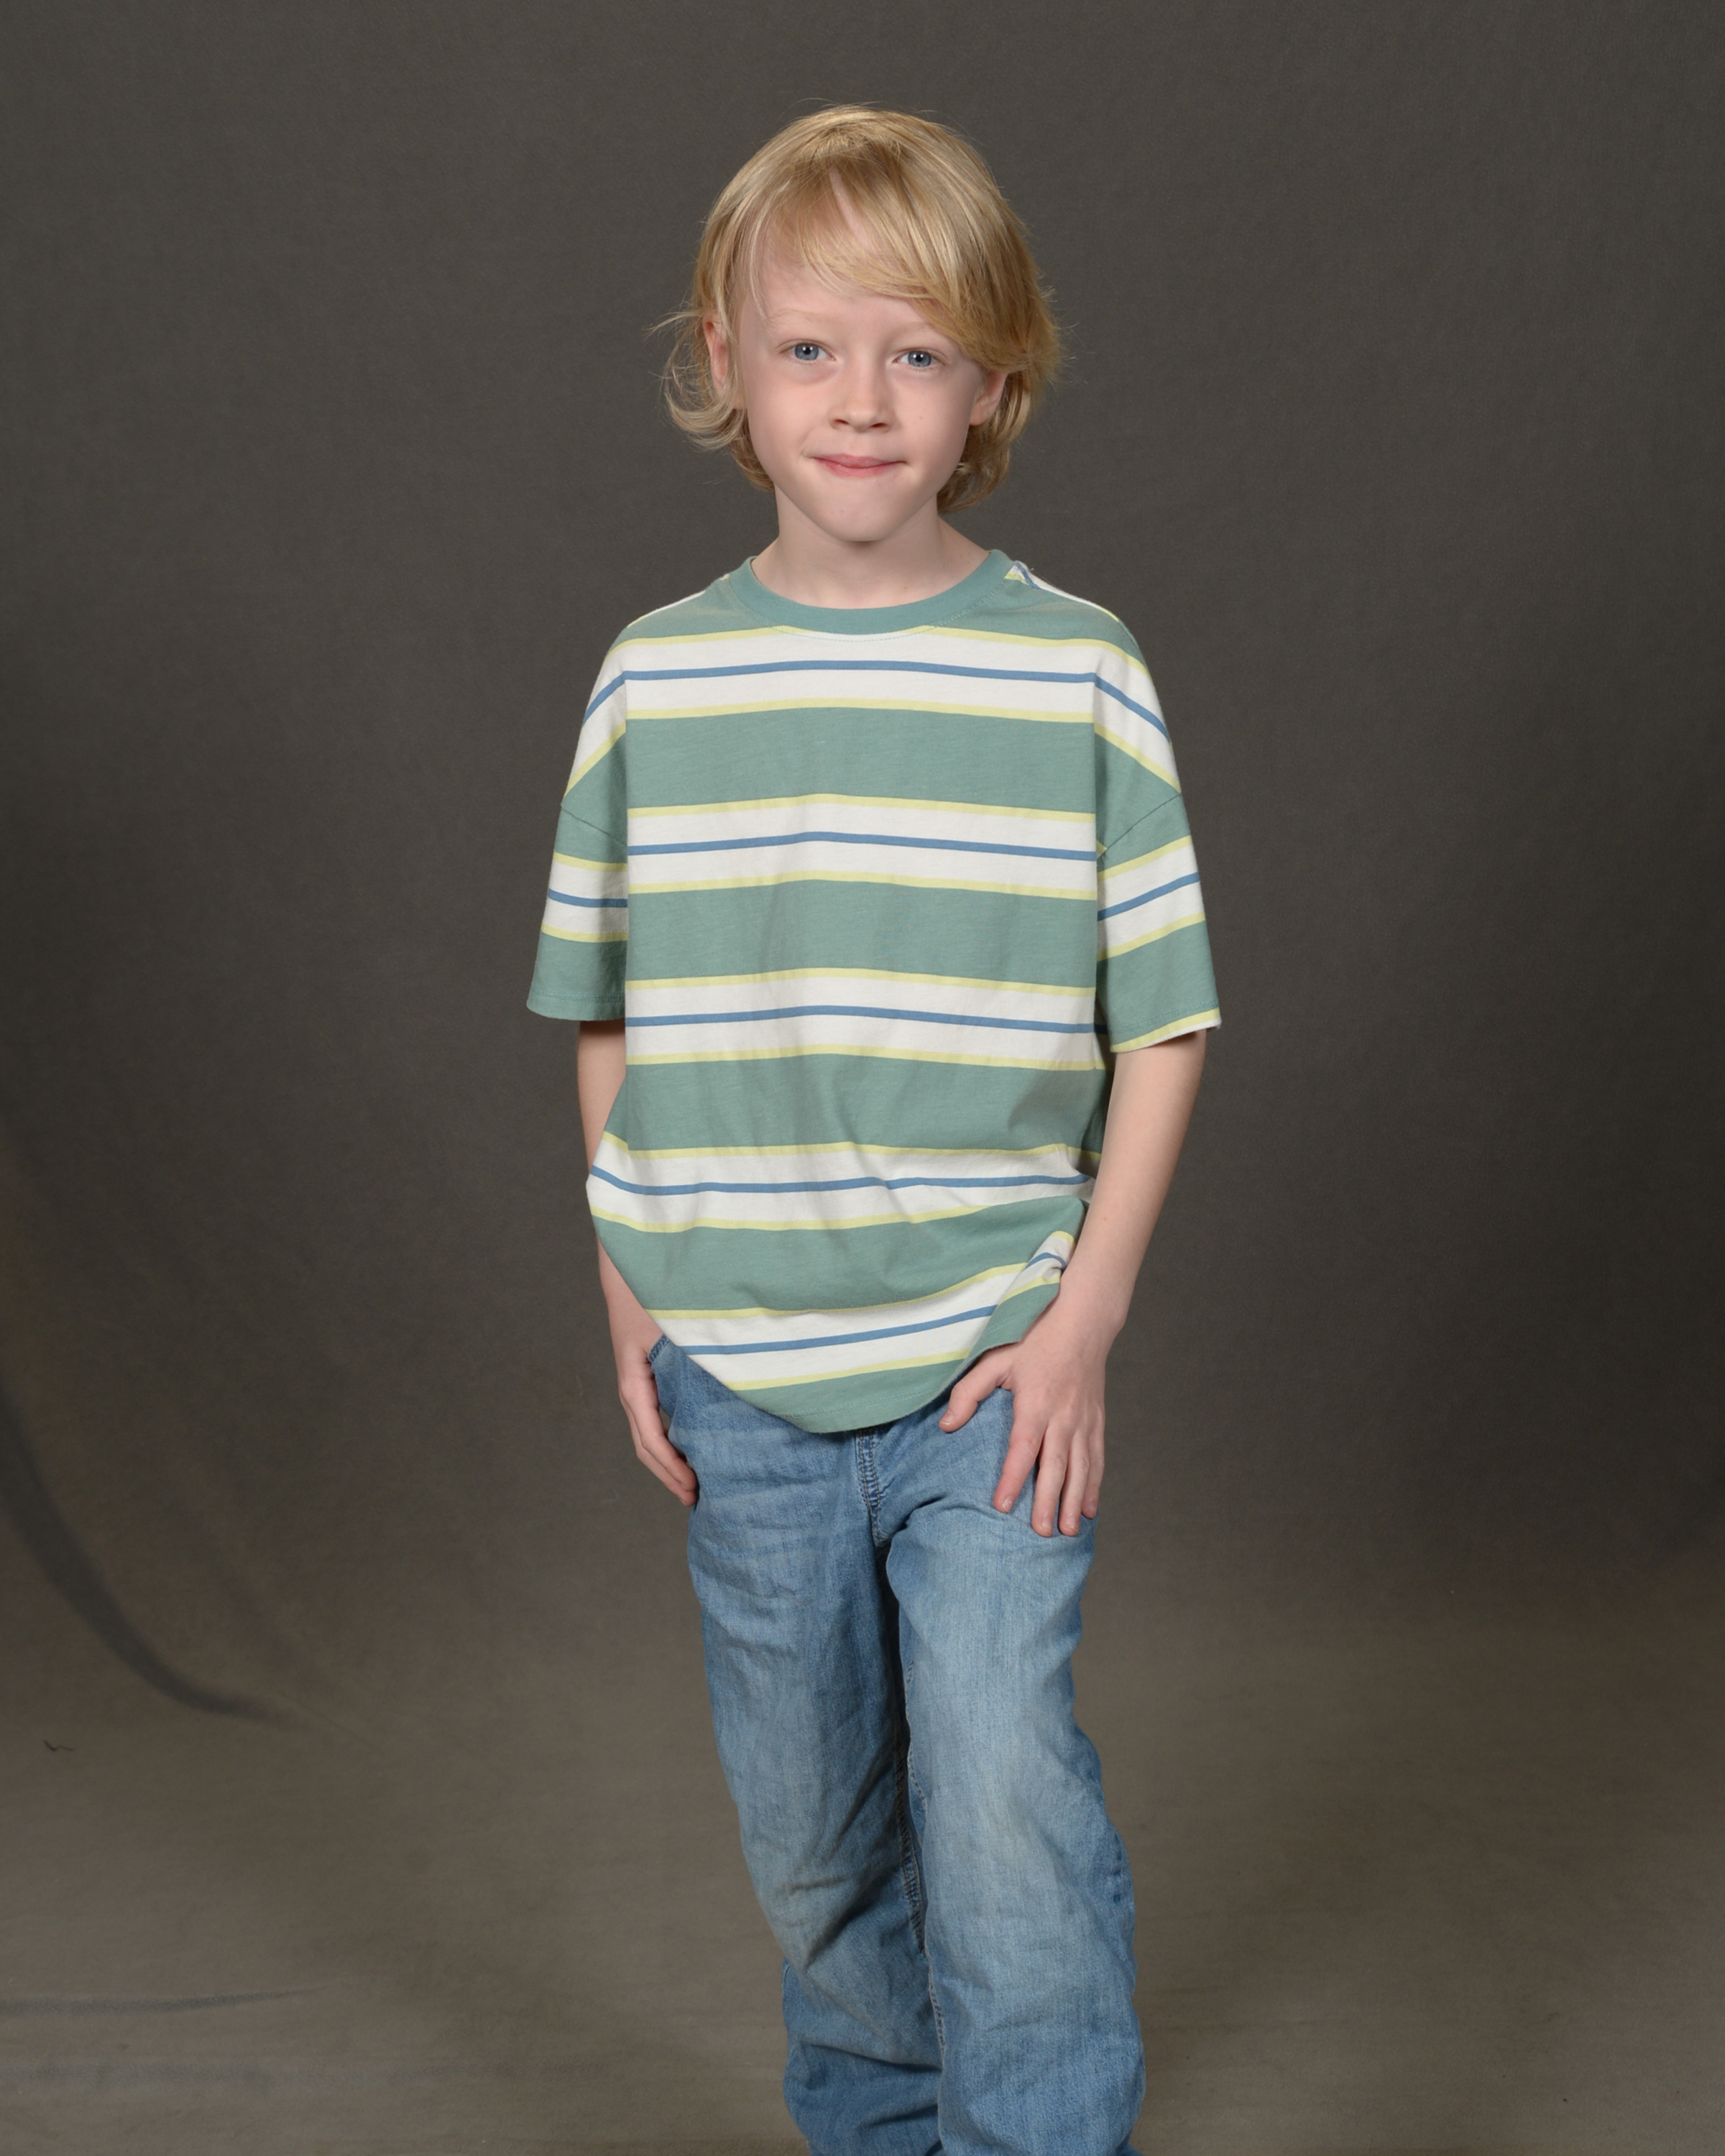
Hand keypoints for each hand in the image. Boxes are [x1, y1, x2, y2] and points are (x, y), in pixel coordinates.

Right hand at [598, 1245, 696, 1505]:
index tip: (694, 1491)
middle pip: (647, 1444)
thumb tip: (746, 1379)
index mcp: (635, 1380)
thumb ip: (706, 1352)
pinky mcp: (647, 1369)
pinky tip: (691, 1439)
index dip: (671, 1469)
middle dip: (670, 1474)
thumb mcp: (680, 1324)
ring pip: (649, 1431)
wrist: (632, 1260)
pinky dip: (671, 1434)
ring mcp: (637, 1378)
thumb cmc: (656, 1288)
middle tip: (698, 1499)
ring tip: (694, 1480)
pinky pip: (656, 1412)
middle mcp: (633, 1384)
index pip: (652, 1438)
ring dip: (669, 1458)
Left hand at [940, 1298, 1112, 1536]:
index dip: (1013, 1477)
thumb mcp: (996, 1358)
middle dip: (1049, 1501)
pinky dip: (1094, 1486)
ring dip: (1075, 1501)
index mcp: (1036, 1402)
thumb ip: (969, 1392)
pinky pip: (1097, 1460)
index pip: (1023, 1447)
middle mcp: (1063, 1416)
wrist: (1083, 1323)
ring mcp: (1084, 1421)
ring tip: (1068, 1531)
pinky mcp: (1097, 1423)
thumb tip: (947, 1426)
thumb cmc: (1035, 1338)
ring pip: (1081, 1468)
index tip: (1003, 1505)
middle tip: (1042, 1533)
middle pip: (1056, 1466)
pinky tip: (1090, 1510)